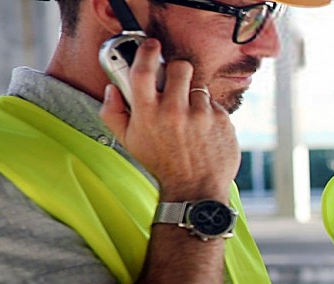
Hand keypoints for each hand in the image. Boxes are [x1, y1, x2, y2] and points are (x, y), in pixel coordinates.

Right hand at [99, 38, 238, 201]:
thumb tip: (111, 88)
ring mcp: (200, 115)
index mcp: (148, 113)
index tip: (151, 45)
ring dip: (193, 97)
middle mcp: (174, 111)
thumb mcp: (129, 141)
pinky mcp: (221, 120)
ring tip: (188, 118)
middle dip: (177, 71)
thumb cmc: (161, 164)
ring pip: (198, 86)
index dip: (147, 51)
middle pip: (179, 67)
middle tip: (174, 83)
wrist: (194, 188)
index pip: (144, 70)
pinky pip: (214, 104)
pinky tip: (202, 130)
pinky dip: (208, 113)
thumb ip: (113, 113)